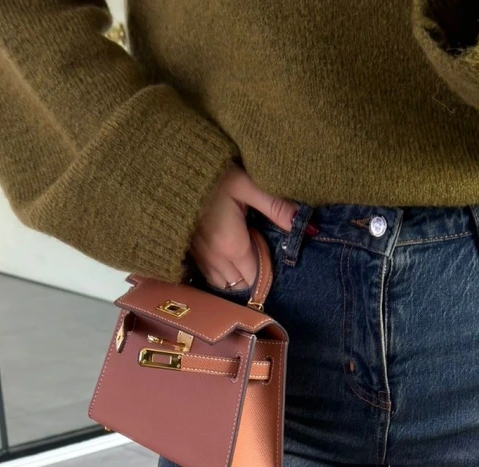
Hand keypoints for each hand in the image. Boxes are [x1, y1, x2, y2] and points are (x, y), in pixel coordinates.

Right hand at [188, 162, 299, 288]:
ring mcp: (200, 258)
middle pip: (241, 285)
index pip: (257, 278)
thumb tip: (308, 227)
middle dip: (254, 275)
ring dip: (236, 276)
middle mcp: (215, 259)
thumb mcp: (247, 184)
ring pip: (224, 284)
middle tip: (261, 251)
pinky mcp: (189, 254)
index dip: (268, 272)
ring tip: (245, 256)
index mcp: (232, 247)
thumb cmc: (211, 174)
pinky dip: (221, 273)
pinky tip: (227, 256)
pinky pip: (209, 276)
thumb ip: (276, 207)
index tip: (274, 256)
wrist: (171, 168)